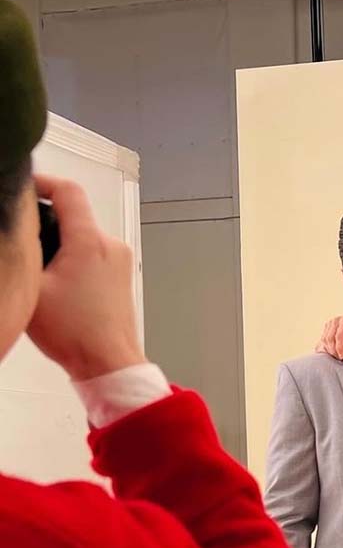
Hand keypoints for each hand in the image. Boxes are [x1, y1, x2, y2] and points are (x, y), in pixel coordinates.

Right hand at [26, 176, 143, 382]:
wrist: (109, 364)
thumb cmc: (77, 335)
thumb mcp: (32, 289)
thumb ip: (21, 253)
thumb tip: (16, 238)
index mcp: (89, 242)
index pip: (68, 190)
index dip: (42, 183)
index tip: (24, 189)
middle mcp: (110, 247)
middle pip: (74, 215)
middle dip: (46, 224)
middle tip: (25, 242)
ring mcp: (119, 263)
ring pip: (82, 237)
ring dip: (59, 246)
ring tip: (41, 271)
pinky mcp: (121, 278)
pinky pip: (93, 255)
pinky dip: (73, 261)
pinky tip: (59, 285)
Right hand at [316, 315, 342, 360]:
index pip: (339, 336)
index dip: (339, 347)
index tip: (341, 356)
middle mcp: (335, 320)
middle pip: (330, 338)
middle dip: (333, 350)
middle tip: (338, 358)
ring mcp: (330, 323)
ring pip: (324, 339)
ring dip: (328, 349)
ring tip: (335, 356)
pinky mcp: (326, 327)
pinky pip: (323, 338)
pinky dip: (326, 346)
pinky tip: (331, 352)